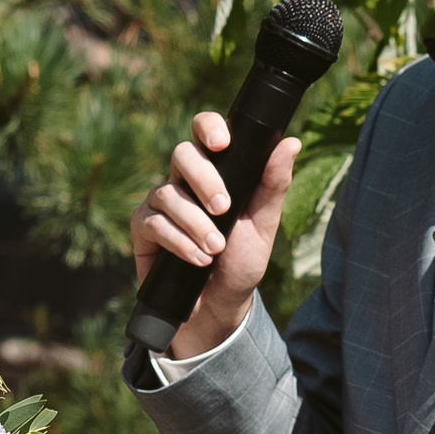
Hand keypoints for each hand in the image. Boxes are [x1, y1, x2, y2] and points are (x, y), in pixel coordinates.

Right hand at [129, 113, 301, 358]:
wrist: (219, 307)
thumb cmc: (241, 261)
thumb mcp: (264, 224)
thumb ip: (273, 184)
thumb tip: (292, 141)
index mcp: (216, 170)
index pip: (205, 130)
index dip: (209, 127)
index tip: (223, 144)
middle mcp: (183, 180)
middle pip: (182, 154)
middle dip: (205, 180)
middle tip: (224, 208)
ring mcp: (160, 203)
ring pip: (167, 193)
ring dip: (195, 222)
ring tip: (215, 249)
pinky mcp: (142, 228)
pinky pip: (153, 223)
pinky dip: (178, 242)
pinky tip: (197, 259)